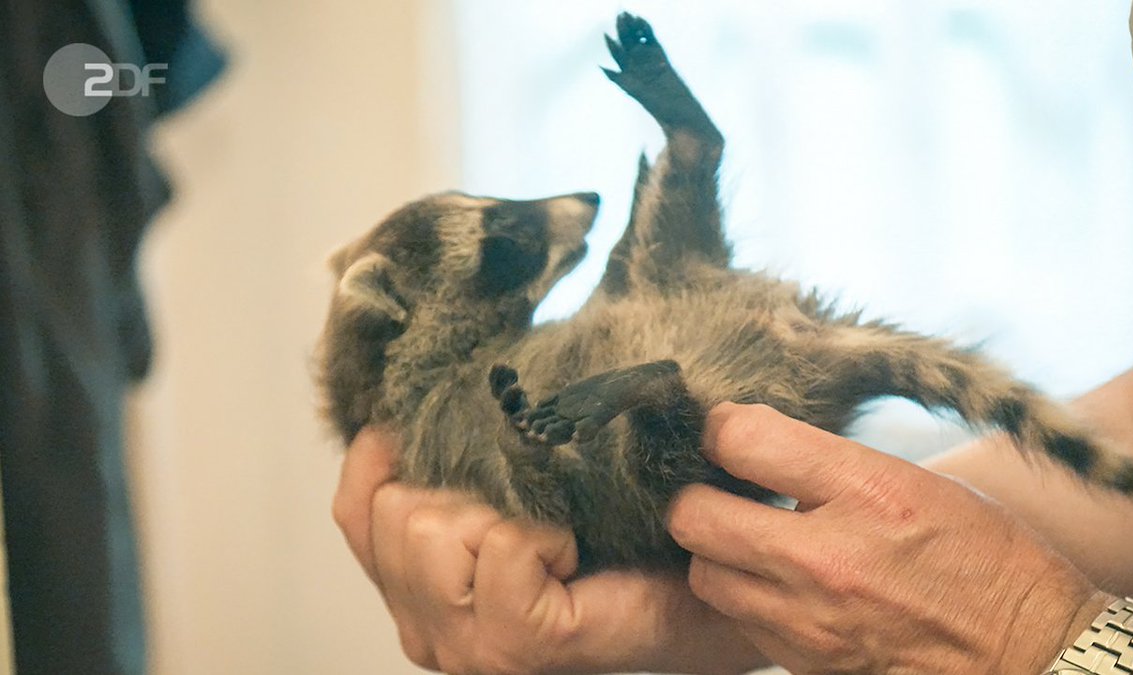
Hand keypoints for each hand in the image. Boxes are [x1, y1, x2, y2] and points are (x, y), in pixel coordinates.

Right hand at [333, 428, 766, 673]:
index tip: (468, 444)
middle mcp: (424, 626)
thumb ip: (446, 454)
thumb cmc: (609, 531)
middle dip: (467, 487)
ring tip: (553, 529)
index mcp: (410, 587)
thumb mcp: (504, 478)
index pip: (354, 506)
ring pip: (432, 528)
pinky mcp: (521, 645)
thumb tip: (412, 381)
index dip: (398, 454)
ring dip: (505, 507)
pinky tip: (574, 547)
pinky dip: (545, 531)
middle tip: (532, 506)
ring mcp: (466, 648)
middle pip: (393, 512)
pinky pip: (503, 544)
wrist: (697, 589)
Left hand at [666, 403, 1103, 674]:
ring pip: (703, 572)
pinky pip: (737, 618)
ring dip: (716, 551)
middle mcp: (826, 557)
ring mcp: (810, 618)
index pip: (741, 438)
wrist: (1028, 654)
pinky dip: (744, 596)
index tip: (726, 433)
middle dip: (698, 494)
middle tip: (724, 489)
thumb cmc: (982, 557)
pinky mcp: (804, 661)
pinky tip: (776, 581)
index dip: (719, 428)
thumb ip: (826, 460)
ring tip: (750, 538)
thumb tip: (751, 442)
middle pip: (693, 515)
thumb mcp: (914, 481)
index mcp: (865, 492)